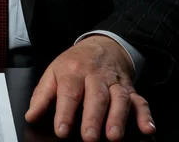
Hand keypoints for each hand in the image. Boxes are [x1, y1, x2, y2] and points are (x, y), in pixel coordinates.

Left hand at [25, 35, 155, 140]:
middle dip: (93, 118)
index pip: (69, 92)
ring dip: (118, 118)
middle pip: (96, 96)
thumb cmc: (74, 64)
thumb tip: (30, 116)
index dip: (65, 112)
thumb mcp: (54, 72)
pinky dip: (145, 115)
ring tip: (114, 137)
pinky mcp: (130, 90)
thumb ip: (42, 95)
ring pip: (119, 99)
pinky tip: (148, 129)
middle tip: (89, 138)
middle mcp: (96, 77)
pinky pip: (141, 102)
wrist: (101, 45)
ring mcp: (115, 83)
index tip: (61, 130)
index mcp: (73, 71)